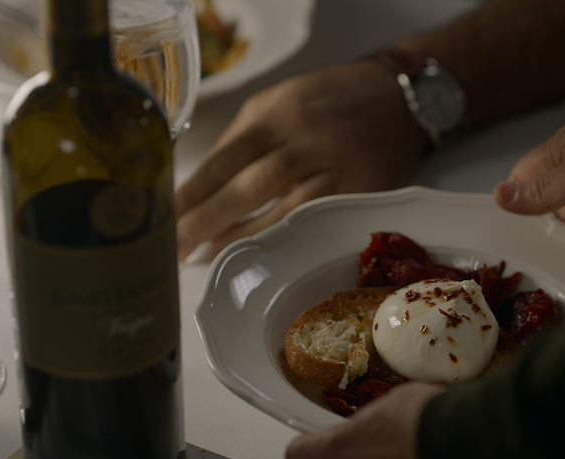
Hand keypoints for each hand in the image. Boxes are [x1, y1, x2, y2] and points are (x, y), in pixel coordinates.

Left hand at [176, 61, 428, 258]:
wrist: (397, 98)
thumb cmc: (327, 100)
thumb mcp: (277, 103)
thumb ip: (241, 142)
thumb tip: (200, 190)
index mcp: (278, 114)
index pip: (226, 158)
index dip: (193, 192)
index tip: (166, 216)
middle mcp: (308, 140)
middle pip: (251, 189)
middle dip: (210, 220)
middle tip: (179, 245)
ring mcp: (339, 169)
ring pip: (286, 214)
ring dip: (245, 238)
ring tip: (212, 254)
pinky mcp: (362, 194)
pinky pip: (317, 223)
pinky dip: (286, 240)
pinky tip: (264, 252)